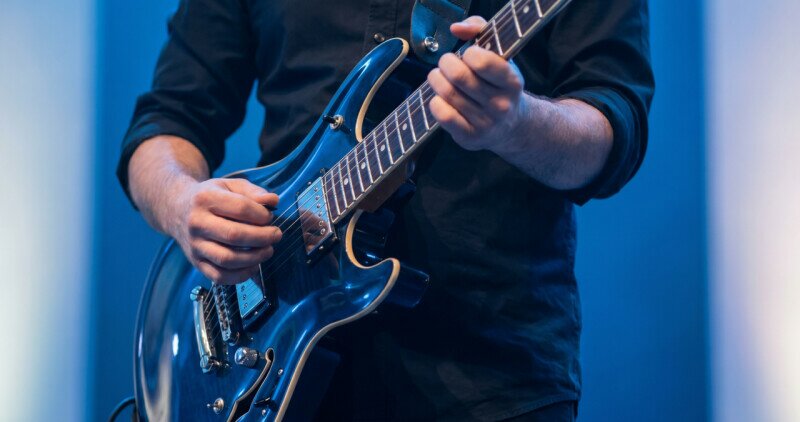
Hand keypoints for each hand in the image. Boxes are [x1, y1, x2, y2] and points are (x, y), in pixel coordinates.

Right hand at [170, 178, 281, 284]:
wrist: (177, 209)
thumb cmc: (211, 197)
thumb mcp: (230, 186)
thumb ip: (253, 191)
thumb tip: (273, 201)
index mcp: (205, 198)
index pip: (241, 208)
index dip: (262, 215)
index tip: (270, 217)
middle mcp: (196, 223)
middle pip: (235, 235)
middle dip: (262, 237)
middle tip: (276, 235)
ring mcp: (194, 245)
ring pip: (227, 259)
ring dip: (255, 258)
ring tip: (268, 250)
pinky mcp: (196, 263)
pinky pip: (219, 276)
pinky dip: (240, 275)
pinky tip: (253, 266)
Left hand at [427, 15, 526, 151]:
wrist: (511, 125)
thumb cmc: (498, 83)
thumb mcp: (499, 54)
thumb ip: (479, 30)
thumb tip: (455, 29)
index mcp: (512, 81)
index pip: (482, 62)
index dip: (467, 54)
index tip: (467, 55)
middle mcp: (501, 104)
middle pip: (458, 77)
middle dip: (445, 64)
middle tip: (446, 64)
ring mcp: (486, 123)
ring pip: (447, 94)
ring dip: (436, 80)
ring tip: (438, 77)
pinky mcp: (470, 137)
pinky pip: (443, 115)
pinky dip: (435, 102)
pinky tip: (439, 98)